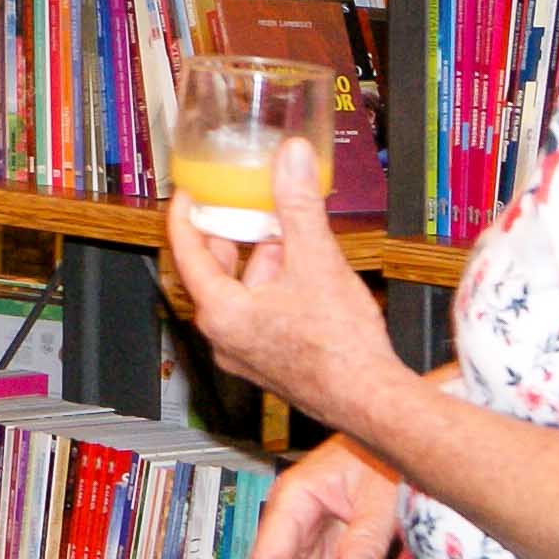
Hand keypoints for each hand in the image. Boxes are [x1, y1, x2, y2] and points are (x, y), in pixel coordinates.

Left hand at [161, 140, 406, 424]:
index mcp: (220, 311)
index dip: (186, 215)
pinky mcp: (268, 364)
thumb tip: (291, 158)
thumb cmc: (340, 348)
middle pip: (215, 271)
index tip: (189, 193)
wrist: (371, 400)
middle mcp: (224, 336)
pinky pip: (258, 315)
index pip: (187, 251)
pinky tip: (305, 277)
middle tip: (244, 208)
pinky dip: (273, 289)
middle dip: (234, 237)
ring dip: (261, 263)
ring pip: (242, 293)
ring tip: (289, 239)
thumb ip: (299, 204)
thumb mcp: (316, 259)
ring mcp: (244, 354)